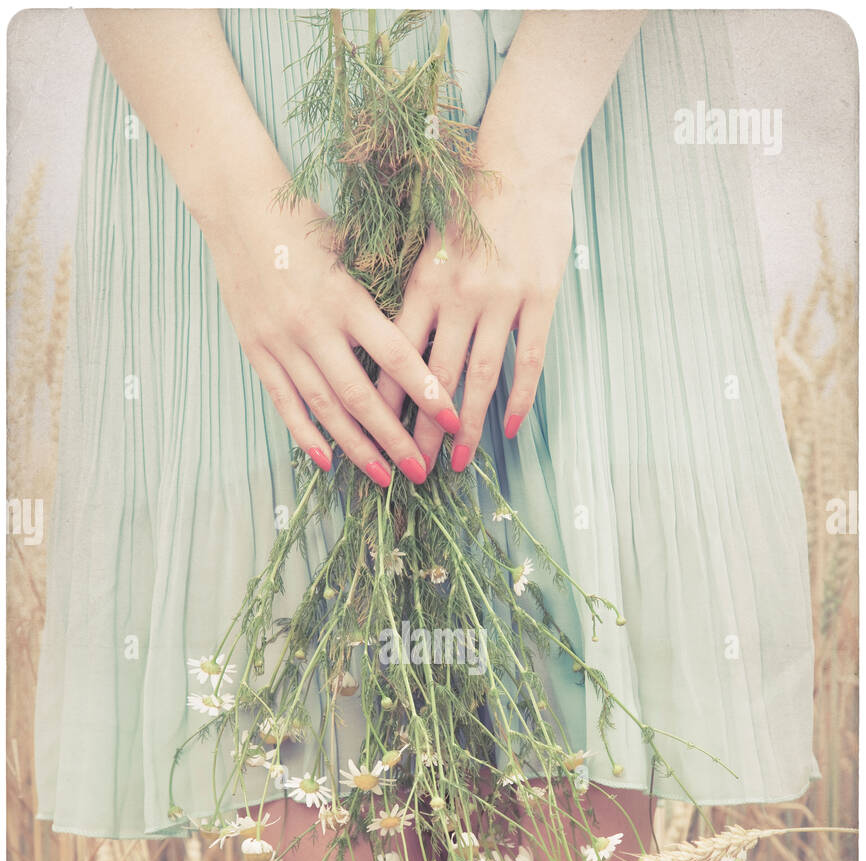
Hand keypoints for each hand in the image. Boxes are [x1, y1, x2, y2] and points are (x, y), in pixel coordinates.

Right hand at [203, 188, 462, 485]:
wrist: (238, 207)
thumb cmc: (306, 225)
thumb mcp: (352, 252)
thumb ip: (381, 298)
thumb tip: (425, 340)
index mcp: (347, 298)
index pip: (398, 356)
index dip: (428, 392)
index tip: (454, 420)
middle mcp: (314, 325)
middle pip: (362, 396)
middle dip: (395, 439)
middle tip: (421, 470)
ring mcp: (282, 342)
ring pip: (325, 408)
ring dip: (357, 448)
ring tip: (383, 477)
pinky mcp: (256, 350)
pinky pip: (285, 401)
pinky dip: (306, 434)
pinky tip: (327, 461)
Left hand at [376, 169, 574, 469]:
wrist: (522, 156)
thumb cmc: (467, 194)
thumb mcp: (426, 237)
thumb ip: (413, 288)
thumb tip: (386, 336)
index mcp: (424, 281)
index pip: (397, 353)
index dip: (386, 398)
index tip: (373, 433)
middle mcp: (459, 295)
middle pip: (436, 377)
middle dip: (422, 428)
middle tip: (412, 468)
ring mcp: (502, 299)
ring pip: (481, 377)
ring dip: (468, 425)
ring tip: (459, 462)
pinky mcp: (540, 298)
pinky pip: (530, 359)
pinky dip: (520, 398)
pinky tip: (510, 428)